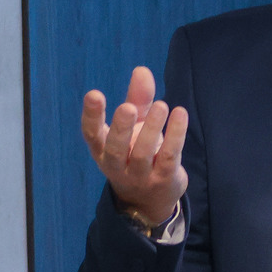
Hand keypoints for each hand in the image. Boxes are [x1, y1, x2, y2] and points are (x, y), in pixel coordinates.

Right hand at [81, 66, 188, 226]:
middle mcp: (118, 166)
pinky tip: (180, 114)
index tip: (94, 94)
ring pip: (144, 153)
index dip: (92, 116)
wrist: (149, 202)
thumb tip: (142, 70)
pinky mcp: (164, 179)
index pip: (92, 135)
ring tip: (161, 105)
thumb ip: (138, 100)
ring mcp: (141, 176)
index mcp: (103, 151)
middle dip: (121, 128)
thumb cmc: (137, 154)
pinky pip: (169, 157)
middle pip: (116, 149)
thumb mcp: (135, 127)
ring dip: (152, 129)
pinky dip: (175, 136)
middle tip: (127, 107)